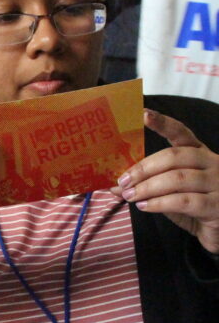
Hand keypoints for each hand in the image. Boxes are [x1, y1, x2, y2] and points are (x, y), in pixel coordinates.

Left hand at [111, 109, 218, 253]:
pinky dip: (160, 203)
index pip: (181, 133)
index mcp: (200, 153)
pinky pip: (184, 201)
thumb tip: (115, 187)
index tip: (143, 115)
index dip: (163, 124)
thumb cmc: (196, 208)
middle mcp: (212, 163)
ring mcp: (218, 183)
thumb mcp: (171, 193)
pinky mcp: (217, 205)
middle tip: (123, 181)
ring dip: (148, 187)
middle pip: (174, 156)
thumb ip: (148, 187)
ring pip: (177, 178)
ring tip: (130, 196)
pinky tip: (145, 206)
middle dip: (144, 168)